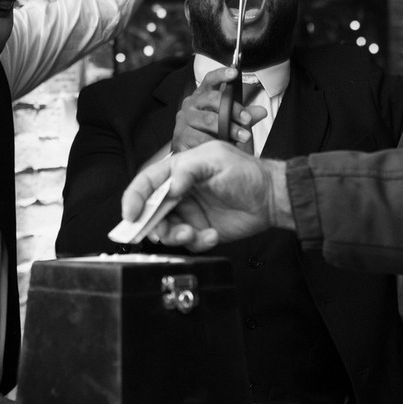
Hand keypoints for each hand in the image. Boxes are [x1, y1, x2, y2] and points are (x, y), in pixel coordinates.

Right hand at [122, 141, 280, 251]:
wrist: (272, 197)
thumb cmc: (247, 172)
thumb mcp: (215, 160)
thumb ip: (188, 170)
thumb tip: (169, 186)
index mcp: (179, 170)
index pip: (147, 182)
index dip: (134, 198)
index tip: (130, 214)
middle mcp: (180, 192)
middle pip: (152, 211)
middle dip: (152, 224)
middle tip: (161, 232)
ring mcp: (190, 212)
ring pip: (167, 230)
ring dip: (174, 236)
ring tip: (191, 233)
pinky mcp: (201, 230)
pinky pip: (189, 242)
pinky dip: (197, 242)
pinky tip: (212, 234)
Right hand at [172, 66, 266, 152]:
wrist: (192, 155)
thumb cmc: (209, 133)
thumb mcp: (229, 122)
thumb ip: (243, 115)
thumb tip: (261, 112)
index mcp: (202, 96)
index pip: (210, 80)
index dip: (221, 74)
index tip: (234, 72)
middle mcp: (191, 104)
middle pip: (211, 98)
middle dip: (232, 109)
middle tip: (247, 119)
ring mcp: (185, 119)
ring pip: (208, 119)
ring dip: (229, 129)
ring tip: (244, 136)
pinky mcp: (182, 135)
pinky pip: (201, 138)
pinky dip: (215, 142)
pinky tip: (225, 146)